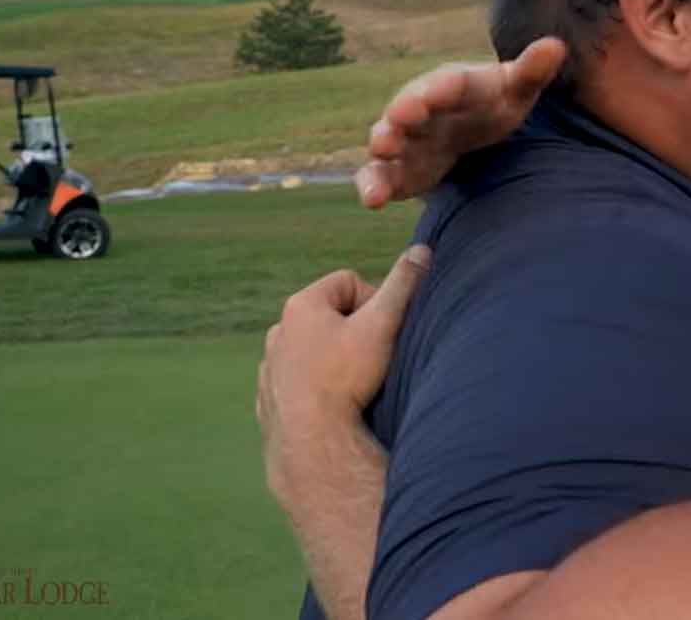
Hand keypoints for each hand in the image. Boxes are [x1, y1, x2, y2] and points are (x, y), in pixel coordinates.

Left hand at [257, 245, 431, 500]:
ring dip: (334, 359)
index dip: (374, 301)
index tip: (384, 330)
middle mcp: (279, 331)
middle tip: (374, 357)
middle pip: (329, 316)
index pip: (348, 282)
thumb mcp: (383, 324)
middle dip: (354, 331)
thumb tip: (421, 249)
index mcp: (302, 306)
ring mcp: (270, 367)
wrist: (313, 441)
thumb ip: (403, 284)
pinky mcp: (269, 398)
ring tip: (355, 383)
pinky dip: (316, 386)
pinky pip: (298, 381)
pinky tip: (334, 404)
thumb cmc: (347, 377)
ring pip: (312, 350)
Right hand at [355, 36, 566, 208]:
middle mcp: (424, 107)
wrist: (468, 129)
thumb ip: (531, 72)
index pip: (451, 82)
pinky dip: (372, 185)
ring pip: (388, 138)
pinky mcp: (397, 168)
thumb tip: (555, 45)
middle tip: (402, 114)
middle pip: (411, 105)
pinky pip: (378, 174)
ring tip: (384, 147)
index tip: (439, 90)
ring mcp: (407, 137)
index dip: (445, 86)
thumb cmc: (494, 104)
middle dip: (406, 109)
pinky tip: (373, 200)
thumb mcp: (515, 91)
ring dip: (384, 142)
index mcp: (454, 84)